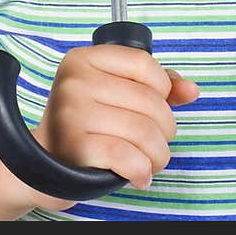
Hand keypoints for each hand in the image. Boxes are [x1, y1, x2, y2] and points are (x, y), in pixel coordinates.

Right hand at [29, 43, 199, 210]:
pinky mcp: (74, 145)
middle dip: (165, 129)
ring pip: (143, 131)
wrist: (44, 163)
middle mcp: (75, 81)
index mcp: (85, 58)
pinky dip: (142, 170)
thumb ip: (155, 86)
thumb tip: (191, 90)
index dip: (163, 88)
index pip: (144, 64)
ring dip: (158, 154)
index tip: (159, 105)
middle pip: (149, 101)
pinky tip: (140, 175)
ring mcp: (72, 112)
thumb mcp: (116, 93)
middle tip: (158, 142)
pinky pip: (127, 156)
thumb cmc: (86, 123)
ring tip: (152, 160)